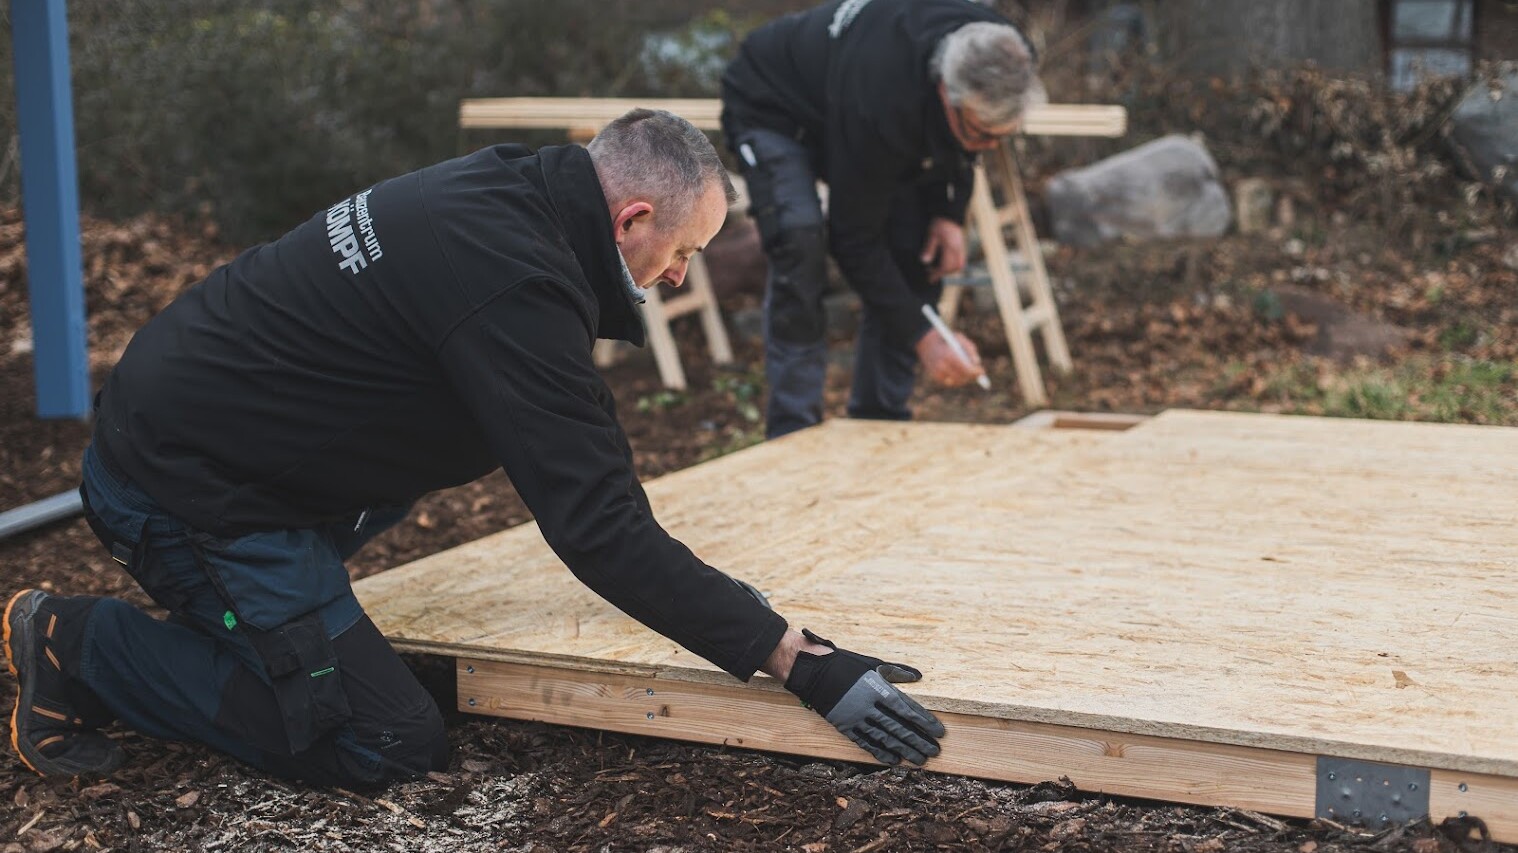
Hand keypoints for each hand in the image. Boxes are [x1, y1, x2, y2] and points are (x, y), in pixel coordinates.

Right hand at [783, 629, 944, 765]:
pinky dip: (881, 752)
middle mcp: (870, 706)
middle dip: (919, 741)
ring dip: (904, 750)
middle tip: (934, 751)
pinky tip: (894, 760)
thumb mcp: (873, 664)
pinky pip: (866, 742)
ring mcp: (857, 718)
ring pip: (885, 738)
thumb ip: (896, 671)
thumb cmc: (845, 664)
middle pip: (900, 728)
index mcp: (879, 689)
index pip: (908, 710)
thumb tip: (918, 676)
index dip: (925, 722)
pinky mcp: (845, 727)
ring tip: (919, 760)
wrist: (812, 672)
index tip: (939, 732)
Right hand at [915, 329, 984, 387]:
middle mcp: (943, 366)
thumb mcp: (959, 339)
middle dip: (972, 376)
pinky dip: (956, 379)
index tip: (982, 371)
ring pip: (957, 381)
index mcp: (949, 356)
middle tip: (978, 374)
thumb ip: (970, 349)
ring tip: (969, 373)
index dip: (975, 372)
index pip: (966, 369)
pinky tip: (959, 373)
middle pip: (962, 378)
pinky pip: (950, 382)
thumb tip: (977, 362)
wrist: (926, 343)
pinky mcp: (935, 377)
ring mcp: (938, 373)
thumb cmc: (946, 339)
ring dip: (965, 378)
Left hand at [920, 217, 965, 280]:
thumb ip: (929, 248)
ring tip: (938, 270)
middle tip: (933, 275)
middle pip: (954, 267)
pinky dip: (954, 264)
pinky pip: (961, 259)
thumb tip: (925, 261)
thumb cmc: (940, 223)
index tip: (930, 278)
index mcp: (951, 248)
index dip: (937, 274)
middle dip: (944, 273)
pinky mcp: (962, 246)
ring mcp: (961, 248)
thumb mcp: (932, 235)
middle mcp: (958, 249)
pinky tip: (946, 262)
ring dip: (949, 270)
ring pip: (959, 264)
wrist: (949, 214)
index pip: (945, 266)